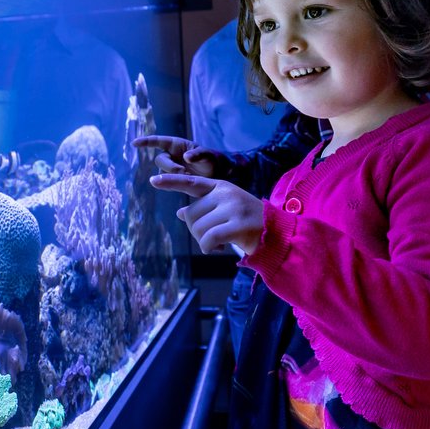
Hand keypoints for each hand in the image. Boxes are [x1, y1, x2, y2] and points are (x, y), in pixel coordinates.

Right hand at [132, 134, 221, 178]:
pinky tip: (186, 184)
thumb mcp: (209, 156)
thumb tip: (186, 156)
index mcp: (177, 145)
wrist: (220, 176)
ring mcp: (172, 168)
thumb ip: (199, 155)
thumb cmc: (214, 161)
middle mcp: (172, 156)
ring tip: (189, 179)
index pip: (159, 141)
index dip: (146, 142)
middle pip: (160, 160)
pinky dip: (174, 184)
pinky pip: (168, 182)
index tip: (135, 143)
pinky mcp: (174, 180)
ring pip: (163, 173)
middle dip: (170, 167)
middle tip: (184, 173)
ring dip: (173, 177)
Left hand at [149, 172, 264, 255]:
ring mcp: (233, 208)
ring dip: (204, 242)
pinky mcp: (238, 225)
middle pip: (190, 215)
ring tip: (220, 241)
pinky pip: (209, 239)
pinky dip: (209, 248)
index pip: (191, 183)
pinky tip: (218, 249)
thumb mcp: (225, 210)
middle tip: (213, 236)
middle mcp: (225, 193)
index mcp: (220, 187)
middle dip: (197, 231)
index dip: (171, 182)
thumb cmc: (247, 222)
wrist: (277, 233)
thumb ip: (204, 209)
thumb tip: (179, 212)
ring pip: (198, 229)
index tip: (153, 180)